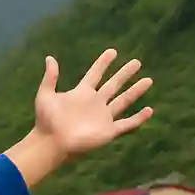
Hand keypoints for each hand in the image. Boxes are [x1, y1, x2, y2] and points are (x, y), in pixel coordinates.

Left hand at [34, 48, 153, 158]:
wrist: (51, 143)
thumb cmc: (46, 121)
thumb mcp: (45, 95)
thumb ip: (50, 77)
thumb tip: (49, 58)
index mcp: (81, 94)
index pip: (95, 74)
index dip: (103, 63)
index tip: (112, 51)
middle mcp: (95, 103)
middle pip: (113, 85)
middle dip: (124, 74)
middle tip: (136, 62)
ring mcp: (103, 117)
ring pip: (123, 101)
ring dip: (135, 92)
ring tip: (148, 80)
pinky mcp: (108, 131)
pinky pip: (127, 124)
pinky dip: (139, 118)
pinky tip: (150, 110)